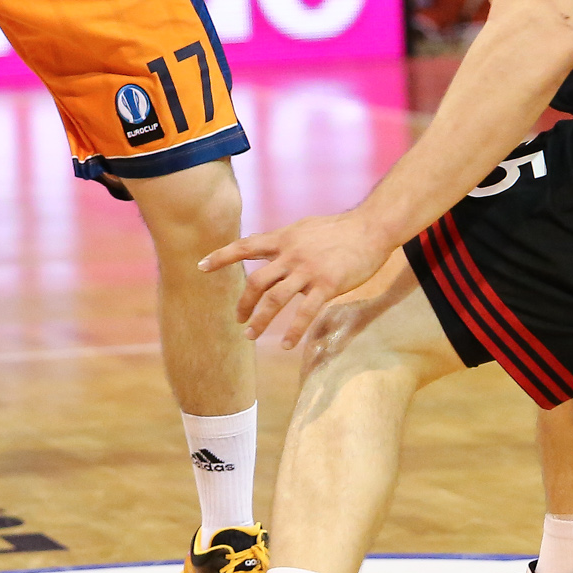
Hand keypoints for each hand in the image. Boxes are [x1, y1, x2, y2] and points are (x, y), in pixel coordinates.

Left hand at [201, 209, 398, 349]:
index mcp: (283, 239)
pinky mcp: (327, 285)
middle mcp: (290, 254)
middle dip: (243, 302)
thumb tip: (266, 246)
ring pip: (275, 299)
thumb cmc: (339, 229)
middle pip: (256, 281)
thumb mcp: (304, 228)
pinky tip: (287, 344)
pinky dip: (293, 330)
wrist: (371, 228)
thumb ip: (284, 240)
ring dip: (260, 320)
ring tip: (251, 335)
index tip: (201, 266)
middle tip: (238, 319)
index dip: (221, 256)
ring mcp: (308, 270)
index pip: (245, 246)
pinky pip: (305, 312)